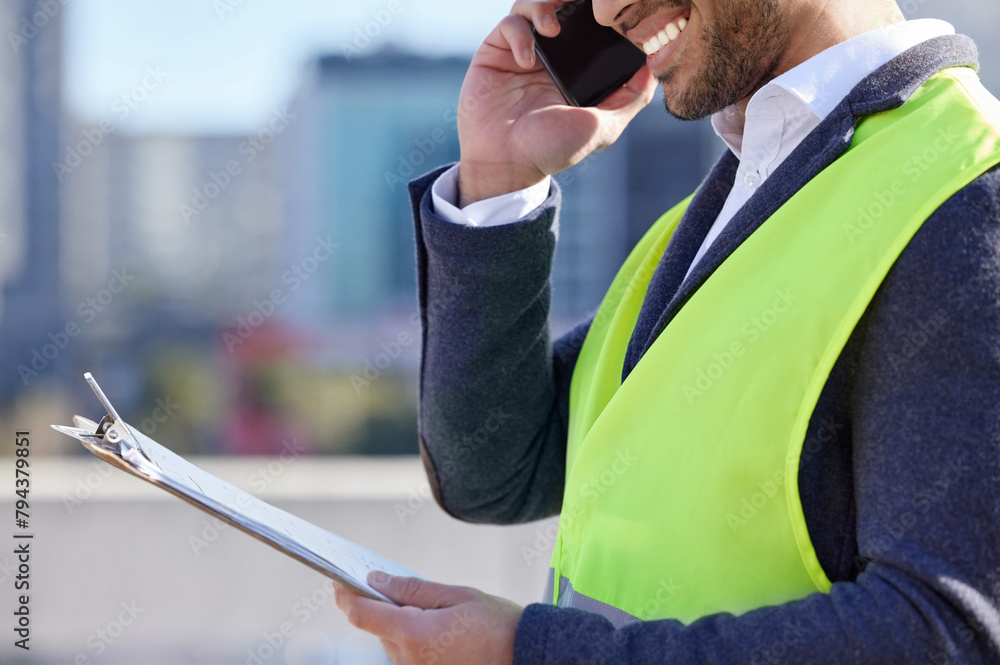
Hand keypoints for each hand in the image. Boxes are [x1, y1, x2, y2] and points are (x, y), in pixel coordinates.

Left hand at [334, 571, 524, 664]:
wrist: (526, 657)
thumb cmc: (497, 625)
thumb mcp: (456, 595)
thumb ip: (412, 589)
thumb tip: (377, 580)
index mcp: (414, 634)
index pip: (362, 614)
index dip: (345, 595)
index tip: (337, 580)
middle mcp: (408, 660)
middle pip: (378, 627)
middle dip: (383, 605)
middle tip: (401, 585)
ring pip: (393, 641)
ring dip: (402, 623)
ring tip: (437, 612)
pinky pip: (408, 655)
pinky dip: (414, 638)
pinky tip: (440, 629)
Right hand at [457, 0, 656, 205]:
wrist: (504, 163)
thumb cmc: (552, 151)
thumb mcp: (602, 127)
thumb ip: (632, 98)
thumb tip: (655, 68)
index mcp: (577, 71)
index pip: (593, 29)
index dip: (602, 16)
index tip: (611, 13)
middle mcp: (551, 58)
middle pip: (564, 9)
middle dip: (573, 2)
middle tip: (582, 5)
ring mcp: (524, 52)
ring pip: (536, 6)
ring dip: (545, 7)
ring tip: (552, 28)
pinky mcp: (496, 52)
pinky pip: (511, 23)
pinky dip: (521, 33)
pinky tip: (527, 59)